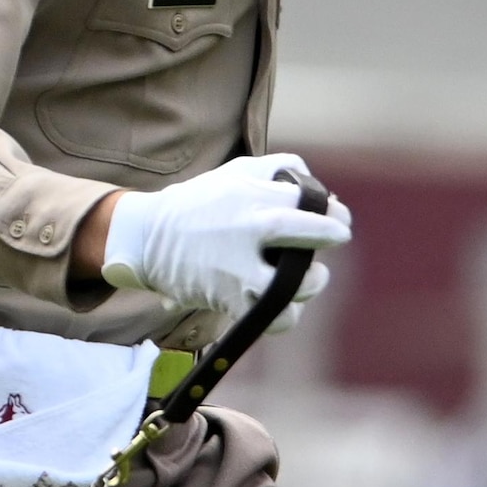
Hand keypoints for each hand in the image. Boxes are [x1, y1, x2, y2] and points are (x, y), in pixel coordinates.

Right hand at [97, 152, 349, 310]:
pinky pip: (277, 318)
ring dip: (312, 282)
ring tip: (308, 278)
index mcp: (253, 196)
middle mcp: (250, 229)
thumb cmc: (200, 202)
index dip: (334, 213)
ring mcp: (240, 267)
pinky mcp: (231, 299)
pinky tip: (286, 305)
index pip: (312, 201)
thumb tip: (321, 188)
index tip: (338, 219)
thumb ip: (282, 169)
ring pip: (300, 284)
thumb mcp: (238, 170)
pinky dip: (287, 315)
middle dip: (331, 236)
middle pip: (312, 233)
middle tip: (335, 238)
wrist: (148, 236)